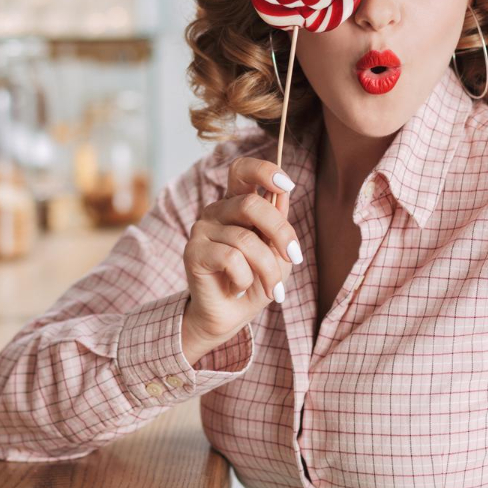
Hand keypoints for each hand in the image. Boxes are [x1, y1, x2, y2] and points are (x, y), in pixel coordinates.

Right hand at [180, 156, 301, 362]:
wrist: (229, 317)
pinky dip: (244, 278)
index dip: (264, 171)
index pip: (242, 170)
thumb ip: (278, 223)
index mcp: (237, 204)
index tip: (287, 185)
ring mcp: (201, 229)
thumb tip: (282, 194)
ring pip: (245, 240)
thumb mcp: (276, 253)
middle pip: (252, 205)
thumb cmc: (254, 282)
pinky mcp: (193, 251)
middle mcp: (217, 211)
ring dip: (267, 269)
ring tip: (271, 289)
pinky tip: (238, 289)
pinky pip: (230, 258)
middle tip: (294, 257)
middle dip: (280, 233)